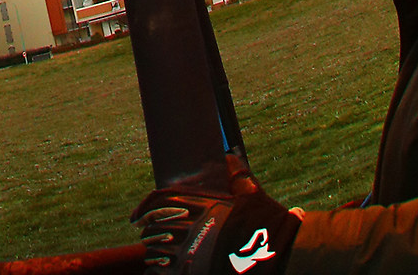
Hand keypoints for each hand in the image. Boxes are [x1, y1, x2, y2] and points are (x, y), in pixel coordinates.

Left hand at [133, 177, 298, 273]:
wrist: (282, 251)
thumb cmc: (268, 222)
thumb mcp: (251, 195)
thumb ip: (237, 176)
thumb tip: (231, 155)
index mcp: (203, 205)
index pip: (161, 201)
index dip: (145, 209)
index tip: (134, 217)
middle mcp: (196, 226)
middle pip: (156, 228)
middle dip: (150, 233)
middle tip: (146, 237)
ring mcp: (196, 252)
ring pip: (159, 253)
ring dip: (154, 255)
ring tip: (153, 258)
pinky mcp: (198, 273)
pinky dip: (159, 274)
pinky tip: (160, 273)